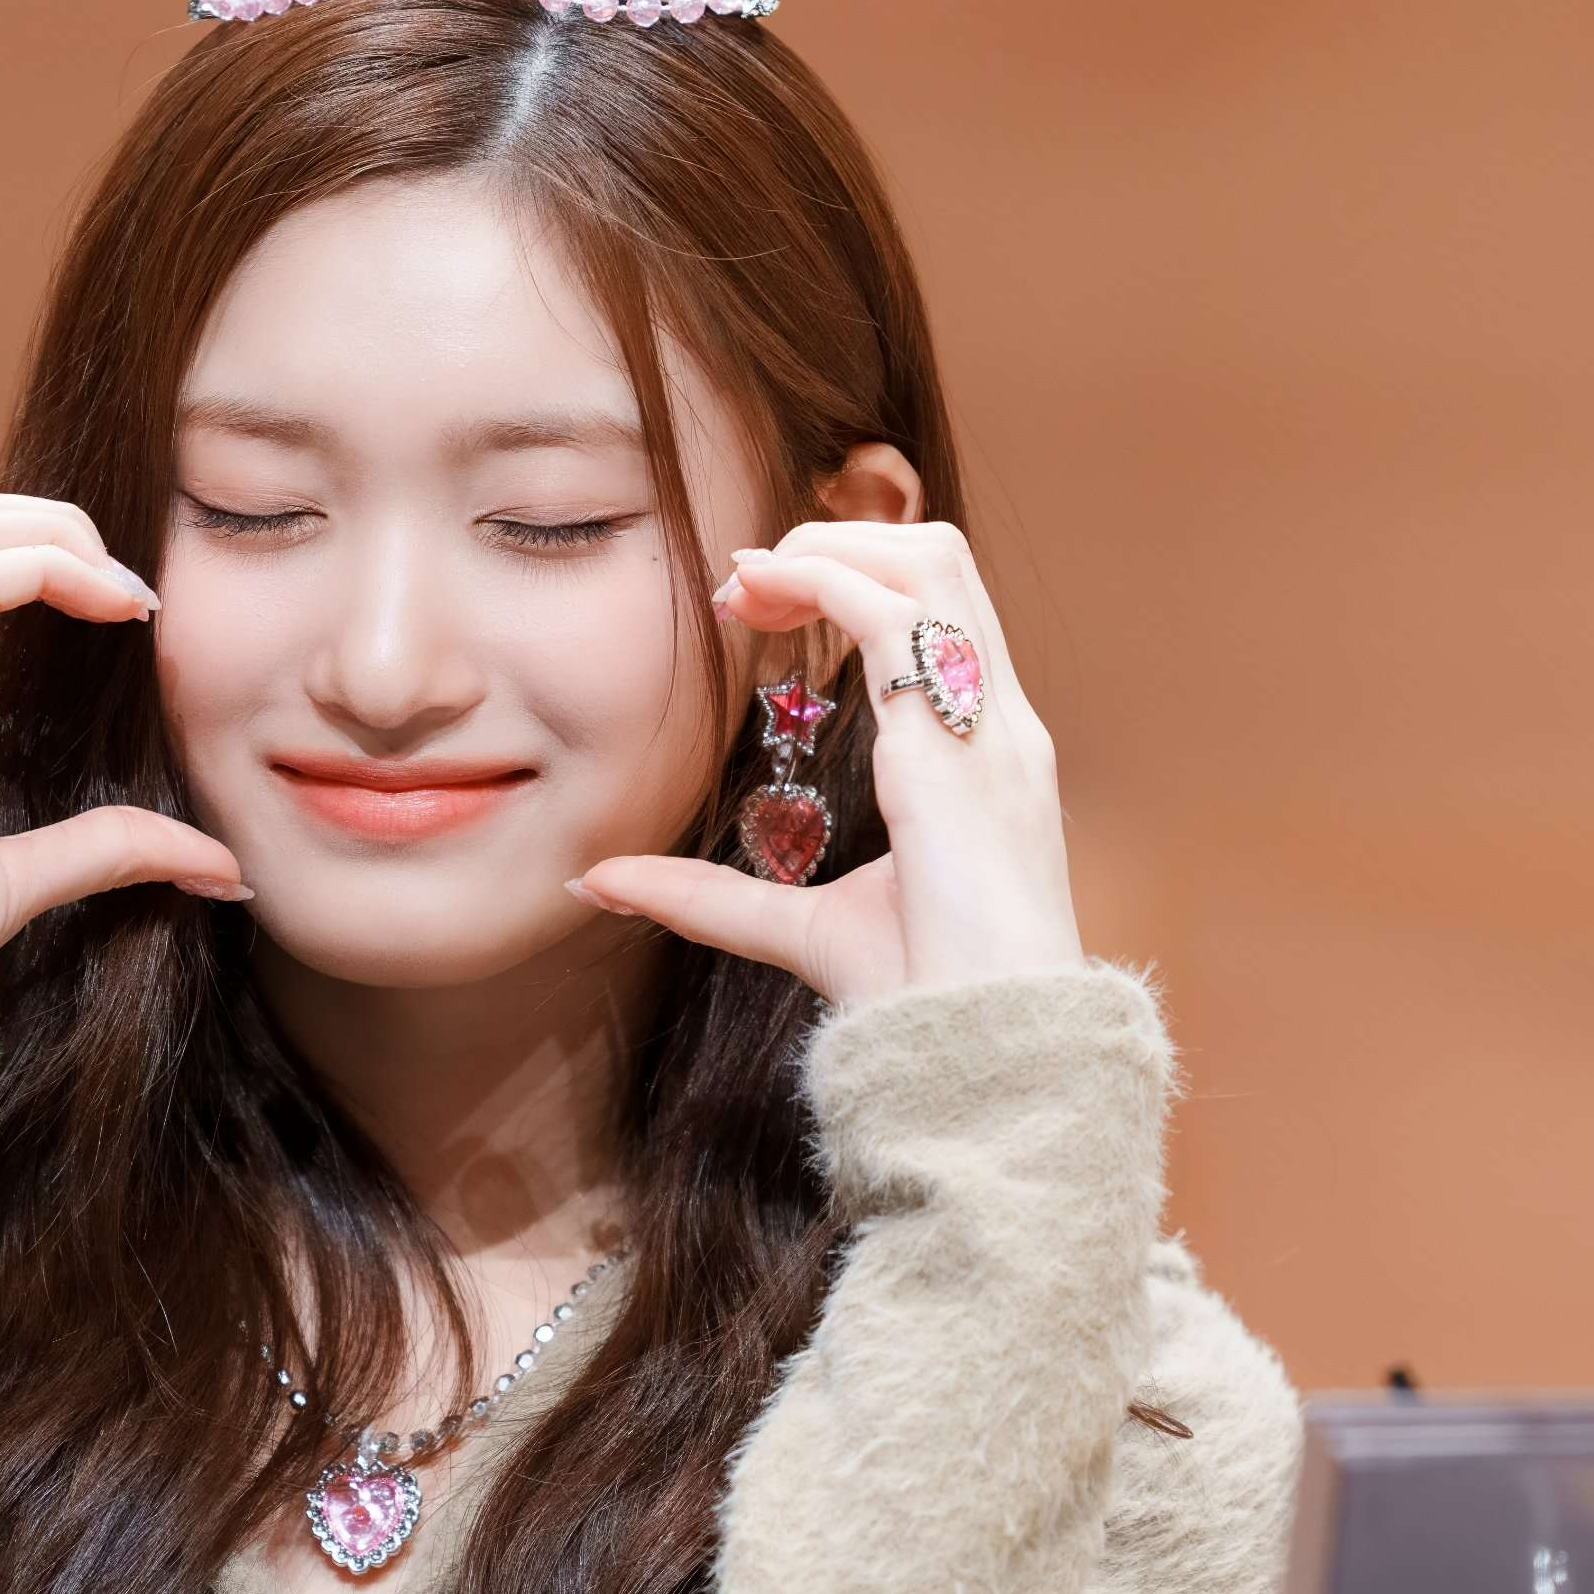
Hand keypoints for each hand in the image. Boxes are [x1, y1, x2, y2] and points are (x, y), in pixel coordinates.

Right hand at [0, 485, 247, 999]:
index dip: (24, 555)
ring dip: (49, 529)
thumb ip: (101, 851)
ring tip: (124, 587)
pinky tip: (114, 610)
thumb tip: (215, 865)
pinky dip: (50, 569)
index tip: (115, 604)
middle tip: (124, 581)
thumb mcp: (11, 885)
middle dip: (40, 518)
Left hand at [571, 521, 1080, 1007]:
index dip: (850, 575)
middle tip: (742, 581)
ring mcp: (984, 726)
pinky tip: (758, 597)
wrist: (988, 1055)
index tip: (755, 602)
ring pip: (929, 558)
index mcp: (980, 751)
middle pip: (939, 556)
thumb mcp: (797, 927)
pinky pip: (894, 615)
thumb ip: (706, 898)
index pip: (936, 609)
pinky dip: (822, 579)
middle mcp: (995, 722)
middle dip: (837, 538)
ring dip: (827, 543)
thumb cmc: (920, 1001)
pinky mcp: (953, 747)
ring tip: (746, 578)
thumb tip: (598, 881)